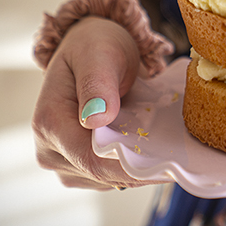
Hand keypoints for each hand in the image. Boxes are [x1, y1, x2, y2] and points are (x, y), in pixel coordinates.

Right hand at [32, 16, 161, 189]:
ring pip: (108, 180)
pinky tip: (151, 148)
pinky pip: (110, 176)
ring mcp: (63, 162)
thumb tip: (95, 119)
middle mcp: (49, 150)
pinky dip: (132, 165)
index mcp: (48, 124)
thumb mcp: (99, 55)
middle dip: (140, 167)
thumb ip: (97, 84)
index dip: (131, 167)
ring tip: (165, 147)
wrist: (91, 48)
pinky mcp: (79, 166)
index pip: (91, 160)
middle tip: (177, 156)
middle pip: (101, 174)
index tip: (168, 164)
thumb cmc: (94, 46)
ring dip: (138, 167)